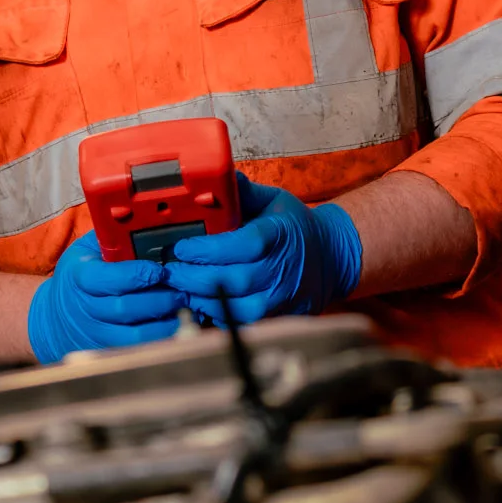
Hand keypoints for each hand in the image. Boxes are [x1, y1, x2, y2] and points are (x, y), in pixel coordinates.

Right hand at [26, 233, 186, 363]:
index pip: (108, 278)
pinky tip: (175, 328)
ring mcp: (95, 332)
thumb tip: (142, 218)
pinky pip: (136, 351)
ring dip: (163, 323)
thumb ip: (111, 237)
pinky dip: (158, 341)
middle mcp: (85, 307)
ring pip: (133, 335)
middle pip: (125, 308)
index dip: (137, 275)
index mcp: (80, 276)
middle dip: (159, 299)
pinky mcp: (105, 350)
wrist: (54, 316)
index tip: (160, 270)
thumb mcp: (87, 250)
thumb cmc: (80, 275)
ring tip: (183, 309)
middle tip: (182, 291)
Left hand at [164, 174, 362, 324]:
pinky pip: (248, 325)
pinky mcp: (283, 316)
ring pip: (241, 308)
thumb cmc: (295, 227)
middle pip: (236, 280)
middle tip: (170, 272)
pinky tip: (204, 306)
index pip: (245, 243)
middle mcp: (285, 267)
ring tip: (182, 291)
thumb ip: (242, 192)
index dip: (210, 249)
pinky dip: (222, 318)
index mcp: (281, 233)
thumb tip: (214, 177)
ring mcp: (285, 296)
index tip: (182, 248)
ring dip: (205, 301)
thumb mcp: (273, 200)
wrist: (331, 256)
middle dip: (196, 278)